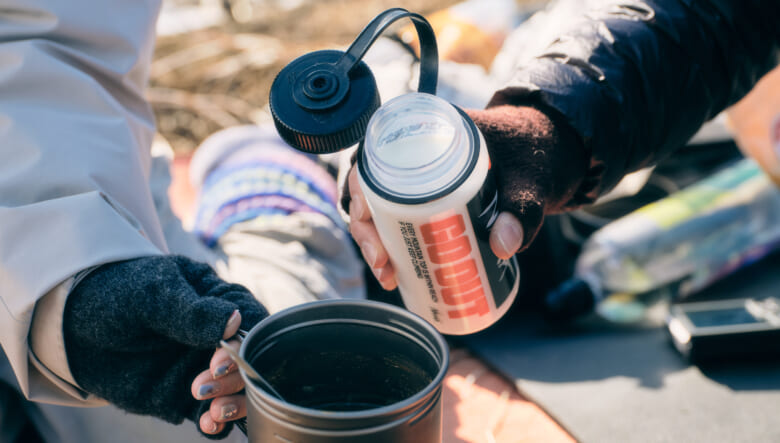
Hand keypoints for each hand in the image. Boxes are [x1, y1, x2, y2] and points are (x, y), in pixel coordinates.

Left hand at [63, 255, 267, 432]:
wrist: (74, 326)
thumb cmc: (118, 296)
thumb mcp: (152, 296)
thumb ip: (191, 312)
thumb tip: (235, 322)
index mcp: (220, 300)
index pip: (252, 321)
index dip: (246, 343)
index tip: (218, 358)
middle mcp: (220, 336)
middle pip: (249, 361)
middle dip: (236, 378)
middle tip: (202, 385)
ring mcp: (204, 367)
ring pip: (238, 391)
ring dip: (233, 403)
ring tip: (211, 412)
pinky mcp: (185, 396)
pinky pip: (212, 414)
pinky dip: (217, 424)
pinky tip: (208, 425)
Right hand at [346, 105, 587, 284]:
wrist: (549, 151)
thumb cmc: (534, 154)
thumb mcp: (531, 181)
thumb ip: (523, 210)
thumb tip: (503, 247)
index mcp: (428, 129)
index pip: (373, 152)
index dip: (358, 188)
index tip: (368, 223)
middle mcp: (413, 149)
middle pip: (368, 187)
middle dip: (365, 230)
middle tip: (383, 266)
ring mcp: (418, 175)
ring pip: (378, 206)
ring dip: (374, 241)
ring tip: (389, 276)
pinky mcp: (428, 196)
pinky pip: (397, 217)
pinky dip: (391, 243)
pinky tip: (397, 272)